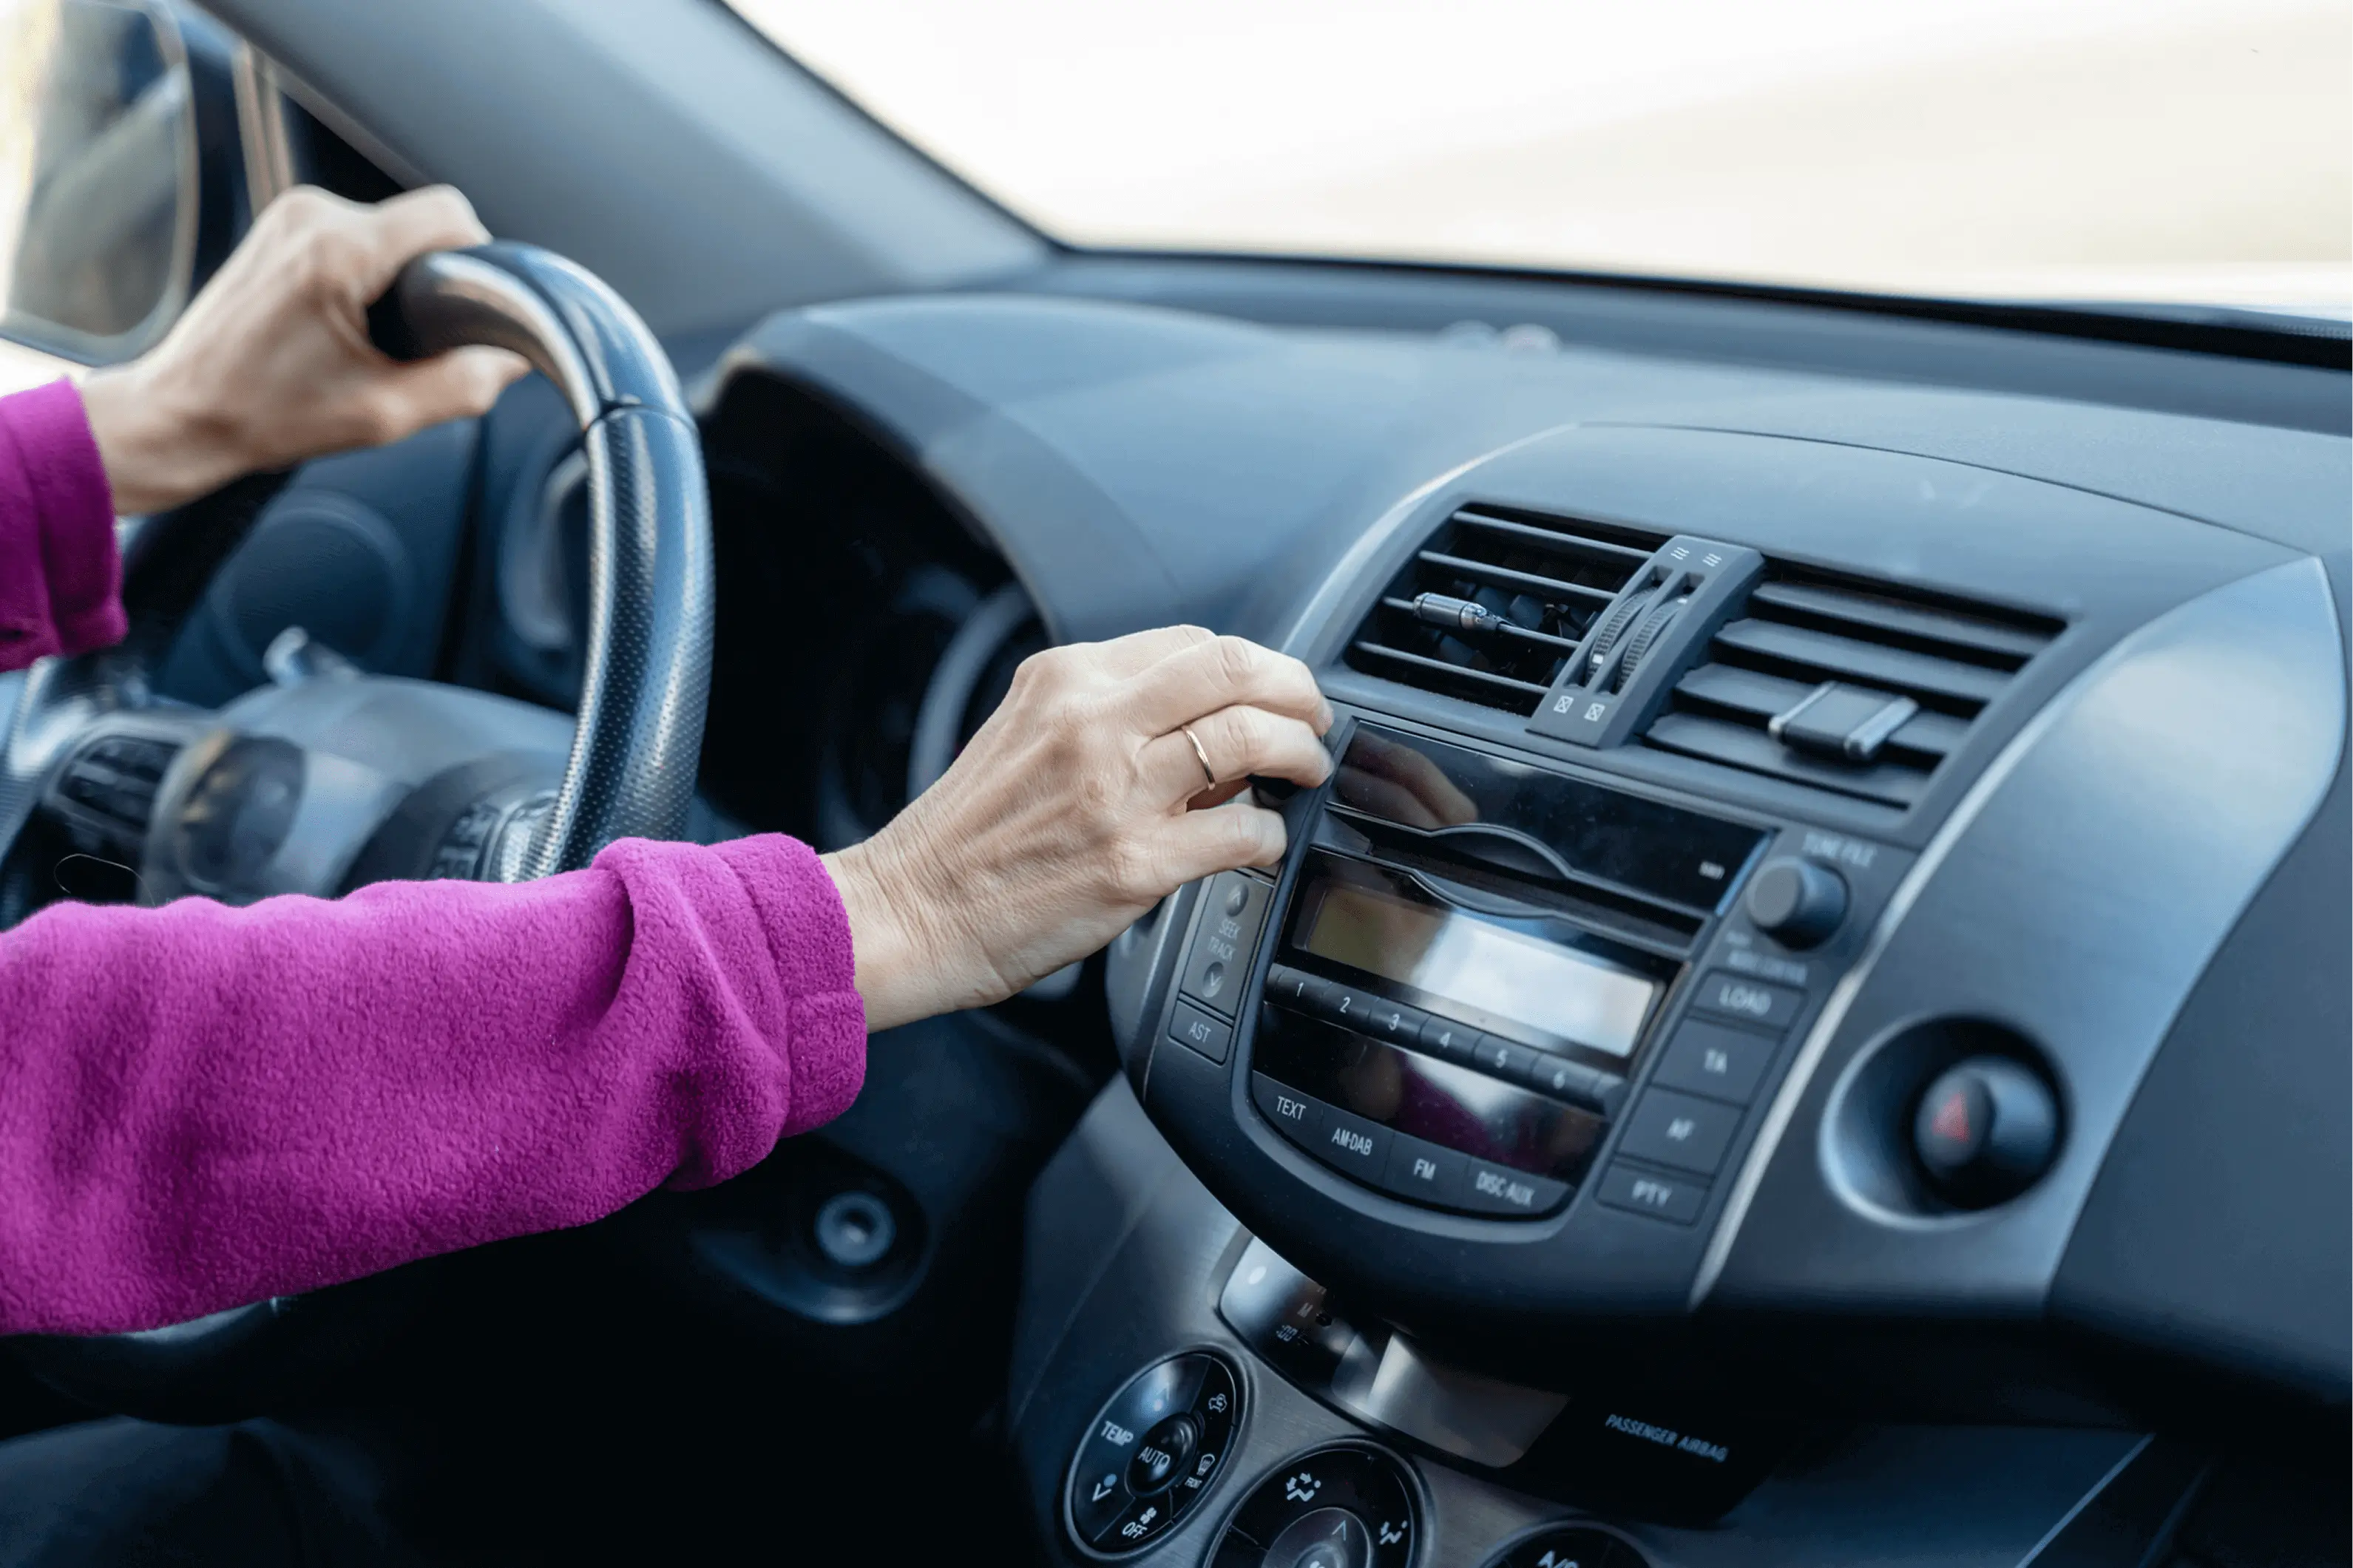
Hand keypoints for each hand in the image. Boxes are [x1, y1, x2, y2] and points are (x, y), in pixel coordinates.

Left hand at [78, 185, 528, 515]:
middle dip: (430, 280)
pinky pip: (354, 236)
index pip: (451, 214)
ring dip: (394, 279)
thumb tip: (512, 358)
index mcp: (340, 252)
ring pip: (388, 230)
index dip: (477, 261)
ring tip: (362, 337)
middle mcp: (312, 217)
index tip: (464, 311)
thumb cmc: (266, 415)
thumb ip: (467, 384)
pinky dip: (363, 274)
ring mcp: (289, 215)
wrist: (182, 414)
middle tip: (404, 342)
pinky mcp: (278, 226)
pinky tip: (338, 323)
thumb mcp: (387, 414)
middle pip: (421, 224)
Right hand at [823, 627, 1333, 1030]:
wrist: (910, 913)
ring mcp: (1117, 791)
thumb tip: (1204, 725)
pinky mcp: (1136, 862)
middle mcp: (1094, 722)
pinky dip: (1270, 836)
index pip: (1193, 643)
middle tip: (1313, 718)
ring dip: (1301, 754)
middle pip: (1236, 668)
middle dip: (1297, 689)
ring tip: (1305, 772)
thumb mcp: (1026, 736)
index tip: (1270, 691)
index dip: (1251, 666)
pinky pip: (1244, 830)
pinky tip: (1261, 845)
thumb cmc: (966, 838)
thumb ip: (1107, 717)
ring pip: (1253, 737)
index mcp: (1066, 679)